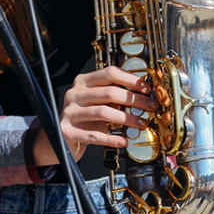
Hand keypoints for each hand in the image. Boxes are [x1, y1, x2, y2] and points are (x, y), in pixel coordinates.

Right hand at [33, 66, 159, 165]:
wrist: (62, 137)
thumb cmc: (87, 116)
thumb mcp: (99, 101)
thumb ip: (115, 93)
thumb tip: (144, 93)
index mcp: (84, 81)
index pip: (110, 73)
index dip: (131, 79)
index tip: (147, 89)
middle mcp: (74, 93)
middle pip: (109, 92)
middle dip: (134, 100)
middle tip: (150, 107)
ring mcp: (69, 111)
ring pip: (103, 112)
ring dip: (127, 119)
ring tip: (141, 124)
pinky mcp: (67, 130)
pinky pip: (94, 135)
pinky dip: (112, 139)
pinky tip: (124, 141)